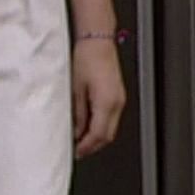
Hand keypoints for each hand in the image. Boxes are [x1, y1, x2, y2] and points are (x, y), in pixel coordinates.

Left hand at [71, 41, 125, 158]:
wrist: (97, 41)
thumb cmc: (86, 58)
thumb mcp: (75, 89)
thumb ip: (78, 113)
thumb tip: (76, 130)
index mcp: (106, 103)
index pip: (99, 135)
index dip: (87, 147)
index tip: (77, 152)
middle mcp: (117, 103)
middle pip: (108, 135)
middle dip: (93, 146)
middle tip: (78, 150)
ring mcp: (120, 99)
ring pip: (111, 128)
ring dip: (97, 136)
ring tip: (81, 139)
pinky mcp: (118, 95)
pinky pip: (112, 117)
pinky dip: (101, 125)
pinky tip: (88, 125)